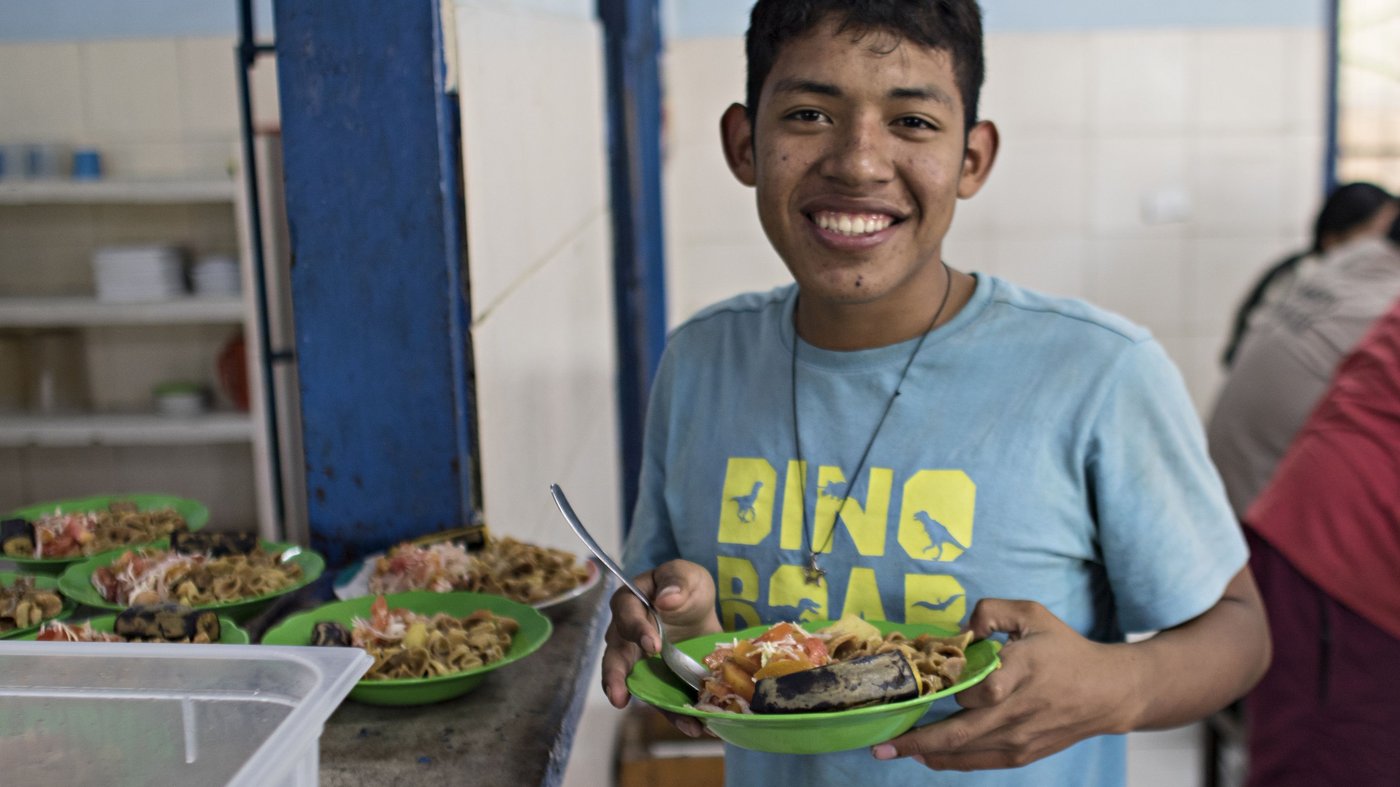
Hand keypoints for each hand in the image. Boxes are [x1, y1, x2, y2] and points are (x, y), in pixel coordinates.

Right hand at [601, 559, 720, 736]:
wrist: (698, 609)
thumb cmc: (684, 586)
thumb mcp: (686, 575)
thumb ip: (676, 582)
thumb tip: (666, 601)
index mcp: (629, 604)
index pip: (626, 616)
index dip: (638, 631)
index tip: (653, 646)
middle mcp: (626, 637)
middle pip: (615, 659)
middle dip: (616, 679)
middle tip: (619, 698)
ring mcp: (640, 663)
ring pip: (640, 687)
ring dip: (658, 706)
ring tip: (684, 724)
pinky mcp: (658, 680)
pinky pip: (662, 698)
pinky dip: (678, 713)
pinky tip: (696, 725)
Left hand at [872, 599, 1137, 770]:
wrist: (1107, 692)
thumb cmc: (1064, 649)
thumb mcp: (1033, 615)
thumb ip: (993, 611)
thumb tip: (963, 627)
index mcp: (1023, 671)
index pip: (984, 688)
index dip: (958, 687)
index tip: (933, 678)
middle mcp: (1018, 710)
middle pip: (962, 731)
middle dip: (916, 740)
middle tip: (880, 744)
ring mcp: (1020, 738)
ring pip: (965, 751)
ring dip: (926, 752)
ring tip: (892, 749)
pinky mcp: (1022, 754)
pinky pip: (978, 762)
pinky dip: (949, 761)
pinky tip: (926, 757)